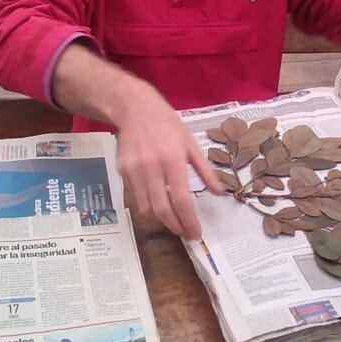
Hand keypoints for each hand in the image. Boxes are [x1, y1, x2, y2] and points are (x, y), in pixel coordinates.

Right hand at [112, 80, 222, 239]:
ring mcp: (133, 170)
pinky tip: (158, 200)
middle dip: (175, 226)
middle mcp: (151, 167)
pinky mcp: (121, 171)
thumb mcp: (191, 143)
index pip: (181, 199)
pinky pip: (136, 195)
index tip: (195, 234)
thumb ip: (205, 171)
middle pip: (161, 209)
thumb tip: (219, 193)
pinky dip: (148, 203)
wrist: (134, 108)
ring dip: (161, 219)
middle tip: (185, 233)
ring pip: (146, 208)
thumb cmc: (167, 124)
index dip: (188, 221)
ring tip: (173, 221)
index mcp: (172, 159)